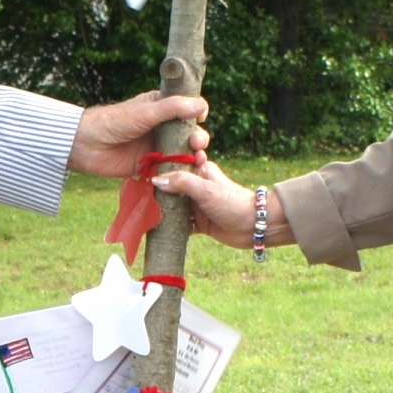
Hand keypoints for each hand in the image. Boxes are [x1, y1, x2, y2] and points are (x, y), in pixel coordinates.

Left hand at [67, 91, 208, 176]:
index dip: (197, 115)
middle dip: (198, 139)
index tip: (200, 120)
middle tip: (197, 144)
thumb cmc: (114, 122)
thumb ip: (173, 108)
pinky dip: (180, 172)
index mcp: (161, 108)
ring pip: (182, 152)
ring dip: (192, 157)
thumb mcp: (146, 112)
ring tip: (197, 160)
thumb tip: (201, 106)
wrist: (87, 145)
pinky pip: (170, 169)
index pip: (188, 110)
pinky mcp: (151, 165)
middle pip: (189, 133)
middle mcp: (162, 127)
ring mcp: (157, 147)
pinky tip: (189, 176)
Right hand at [153, 155, 288, 250]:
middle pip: (171, 187)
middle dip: (157, 191)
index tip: (143, 169)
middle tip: (139, 194)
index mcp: (200, 170)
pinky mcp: (199, 223)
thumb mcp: (205, 189)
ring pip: (174, 206)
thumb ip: (181, 182)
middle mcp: (197, 186)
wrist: (254, 226)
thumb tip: (156, 180)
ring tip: (143, 212)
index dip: (161, 166)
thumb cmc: (233, 202)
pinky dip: (170, 226)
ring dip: (162, 210)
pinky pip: (180, 224)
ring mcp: (197, 205)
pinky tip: (156, 228)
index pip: (176, 164)